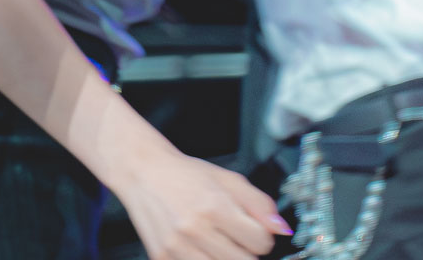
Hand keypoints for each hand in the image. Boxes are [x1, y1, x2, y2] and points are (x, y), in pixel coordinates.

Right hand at [114, 145, 286, 259]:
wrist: (141, 172)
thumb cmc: (184, 174)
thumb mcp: (227, 179)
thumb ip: (259, 203)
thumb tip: (281, 228)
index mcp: (215, 206)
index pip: (261, 242)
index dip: (260, 236)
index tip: (250, 230)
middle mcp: (195, 228)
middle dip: (245, 250)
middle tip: (232, 236)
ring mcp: (177, 247)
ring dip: (224, 257)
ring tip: (215, 241)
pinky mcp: (162, 257)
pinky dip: (202, 259)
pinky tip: (197, 246)